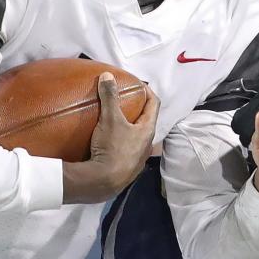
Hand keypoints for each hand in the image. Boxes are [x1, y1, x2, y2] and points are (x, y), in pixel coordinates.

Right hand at [62, 75, 159, 202]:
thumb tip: (107, 76)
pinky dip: (121, 141)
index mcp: (148, 130)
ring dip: (129, 127)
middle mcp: (147, 144)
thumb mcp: (110, 119)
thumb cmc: (112, 148)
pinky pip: (127, 150)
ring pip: (137, 137)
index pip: (154, 104)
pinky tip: (109, 140)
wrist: (103, 182)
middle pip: (146, 121)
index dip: (148, 91)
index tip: (137, 84)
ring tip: (116, 120)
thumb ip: (110, 97)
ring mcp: (138, 158)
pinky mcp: (127, 168)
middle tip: (125, 100)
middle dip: (137, 109)